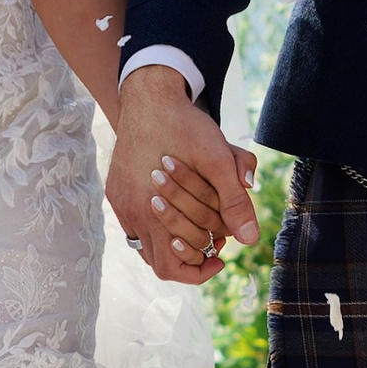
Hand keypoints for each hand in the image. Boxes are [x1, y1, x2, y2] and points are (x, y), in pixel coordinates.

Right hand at [109, 68, 257, 284]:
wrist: (150, 96)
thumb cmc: (185, 126)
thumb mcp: (218, 160)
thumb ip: (234, 201)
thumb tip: (250, 240)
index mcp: (152, 211)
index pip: (172, 268)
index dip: (199, 271)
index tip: (221, 257)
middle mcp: (131, 212)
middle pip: (160, 260)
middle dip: (192, 253)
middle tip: (215, 237)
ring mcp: (120, 203)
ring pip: (146, 244)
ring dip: (173, 241)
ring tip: (199, 225)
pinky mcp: (116, 191)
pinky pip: (134, 225)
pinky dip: (158, 226)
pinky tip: (179, 209)